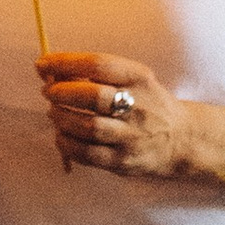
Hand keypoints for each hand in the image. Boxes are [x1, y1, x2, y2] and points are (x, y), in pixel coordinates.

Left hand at [40, 49, 186, 178]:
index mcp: (140, 78)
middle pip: (93, 97)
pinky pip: (87, 154)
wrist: (182, 139)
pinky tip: (61, 135)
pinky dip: (66, 143)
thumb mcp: (133, 80)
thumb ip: (97, 75)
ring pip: (88, 127)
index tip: (43, 63)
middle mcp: (139, 106)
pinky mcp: (124, 161)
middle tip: (48, 92)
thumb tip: (50, 69)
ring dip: (61, 118)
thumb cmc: (146, 103)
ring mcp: (132, 136)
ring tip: (54, 112)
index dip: (65, 62)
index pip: (99, 65)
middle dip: (61, 92)